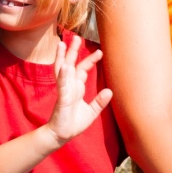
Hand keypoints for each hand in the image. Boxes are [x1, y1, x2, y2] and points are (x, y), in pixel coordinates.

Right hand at [44, 33, 113, 147]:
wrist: (62, 135)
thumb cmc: (74, 124)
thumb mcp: (91, 112)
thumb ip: (100, 102)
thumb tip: (110, 91)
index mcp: (76, 88)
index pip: (82, 69)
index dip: (90, 60)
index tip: (100, 51)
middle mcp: (69, 86)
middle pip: (70, 64)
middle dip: (72, 50)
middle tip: (75, 37)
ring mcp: (64, 91)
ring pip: (61, 70)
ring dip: (61, 57)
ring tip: (61, 44)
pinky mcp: (61, 99)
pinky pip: (62, 85)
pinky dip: (63, 76)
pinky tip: (65, 67)